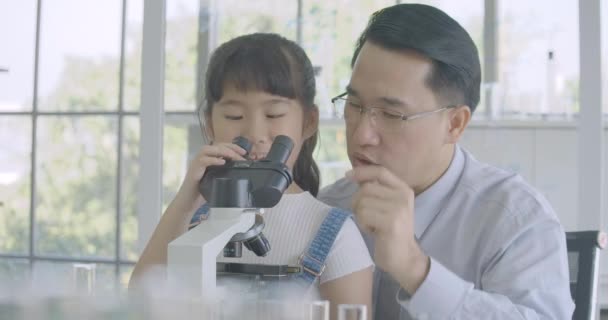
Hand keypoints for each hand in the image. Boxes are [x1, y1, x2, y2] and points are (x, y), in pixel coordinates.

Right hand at [173, 142, 246, 210]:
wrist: (188, 202)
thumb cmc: (202, 192)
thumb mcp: (217, 180)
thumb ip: (225, 173)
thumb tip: (242, 172)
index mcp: (208, 158)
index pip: (221, 146)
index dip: (233, 147)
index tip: (244, 152)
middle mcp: (201, 158)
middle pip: (216, 145)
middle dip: (231, 148)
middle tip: (242, 154)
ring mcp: (196, 163)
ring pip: (208, 149)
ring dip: (222, 151)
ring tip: (232, 156)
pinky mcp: (193, 170)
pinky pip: (202, 160)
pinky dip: (213, 160)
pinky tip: (222, 162)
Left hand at [347, 165, 429, 293]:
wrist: (404, 257)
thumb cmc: (390, 232)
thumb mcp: (387, 206)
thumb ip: (375, 190)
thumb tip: (353, 174)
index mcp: (403, 189)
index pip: (380, 171)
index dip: (362, 171)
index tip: (347, 175)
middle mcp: (403, 195)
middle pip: (366, 188)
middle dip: (358, 203)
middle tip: (367, 218)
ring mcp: (398, 208)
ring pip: (362, 202)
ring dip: (361, 216)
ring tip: (372, 225)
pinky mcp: (390, 222)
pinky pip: (363, 214)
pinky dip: (363, 224)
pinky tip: (373, 232)